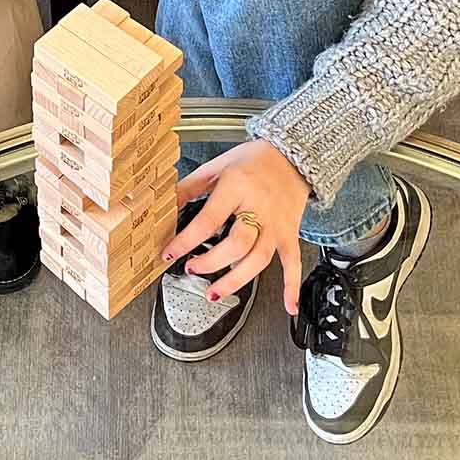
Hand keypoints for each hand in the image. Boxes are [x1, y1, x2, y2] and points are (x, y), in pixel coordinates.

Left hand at [165, 140, 310, 315]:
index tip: (170, 253)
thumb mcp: (217, 166)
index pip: (208, 220)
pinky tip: (289, 305)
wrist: (292, 154)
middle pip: (236, 244)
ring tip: (215, 292)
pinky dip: (292, 286)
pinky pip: (293, 263)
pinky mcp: (290, 233)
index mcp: (237, 187)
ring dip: (236, 280)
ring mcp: (276, 223)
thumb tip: (166, 204)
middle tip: (191, 268)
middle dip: (210, 262)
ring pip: (259, 258)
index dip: (186, 241)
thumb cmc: (254, 159)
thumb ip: (191, 186)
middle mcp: (258, 207)